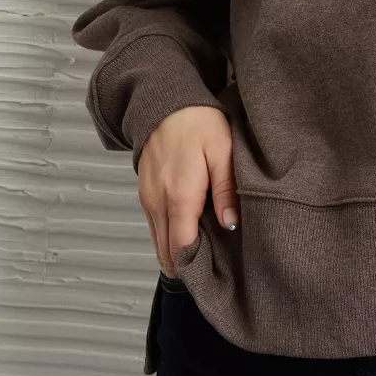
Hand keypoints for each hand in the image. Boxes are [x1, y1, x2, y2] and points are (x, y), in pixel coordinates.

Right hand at [138, 105, 237, 276]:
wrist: (165, 101)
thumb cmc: (198, 123)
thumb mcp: (222, 151)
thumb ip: (226, 189)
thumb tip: (229, 224)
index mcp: (179, 196)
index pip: (181, 249)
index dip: (195, 268)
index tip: (215, 275)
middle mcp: (158, 203)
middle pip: (166, 253)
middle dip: (186, 266)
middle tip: (213, 271)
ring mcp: (148, 199)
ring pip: (158, 243)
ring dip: (176, 253)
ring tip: (204, 256)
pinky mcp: (145, 194)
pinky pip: (155, 227)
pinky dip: (168, 238)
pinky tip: (189, 235)